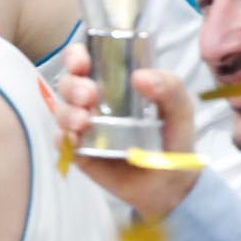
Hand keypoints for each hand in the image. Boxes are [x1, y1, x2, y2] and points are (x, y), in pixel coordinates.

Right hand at [49, 44, 197, 220]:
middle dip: (72, 86)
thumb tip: (140, 76)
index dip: (76, 56)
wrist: (172, 184)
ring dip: (67, 112)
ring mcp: (84, 127)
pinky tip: (74, 139)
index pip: (85, 61)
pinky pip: (61, 141)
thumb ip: (169, 87)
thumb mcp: (180, 109)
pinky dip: (63, 138)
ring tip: (83, 122)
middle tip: (89, 96)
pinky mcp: (79, 152)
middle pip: (67, 83)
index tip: (81, 62)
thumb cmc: (174, 139)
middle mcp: (93, 102)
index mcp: (113, 84)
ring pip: (61, 110)